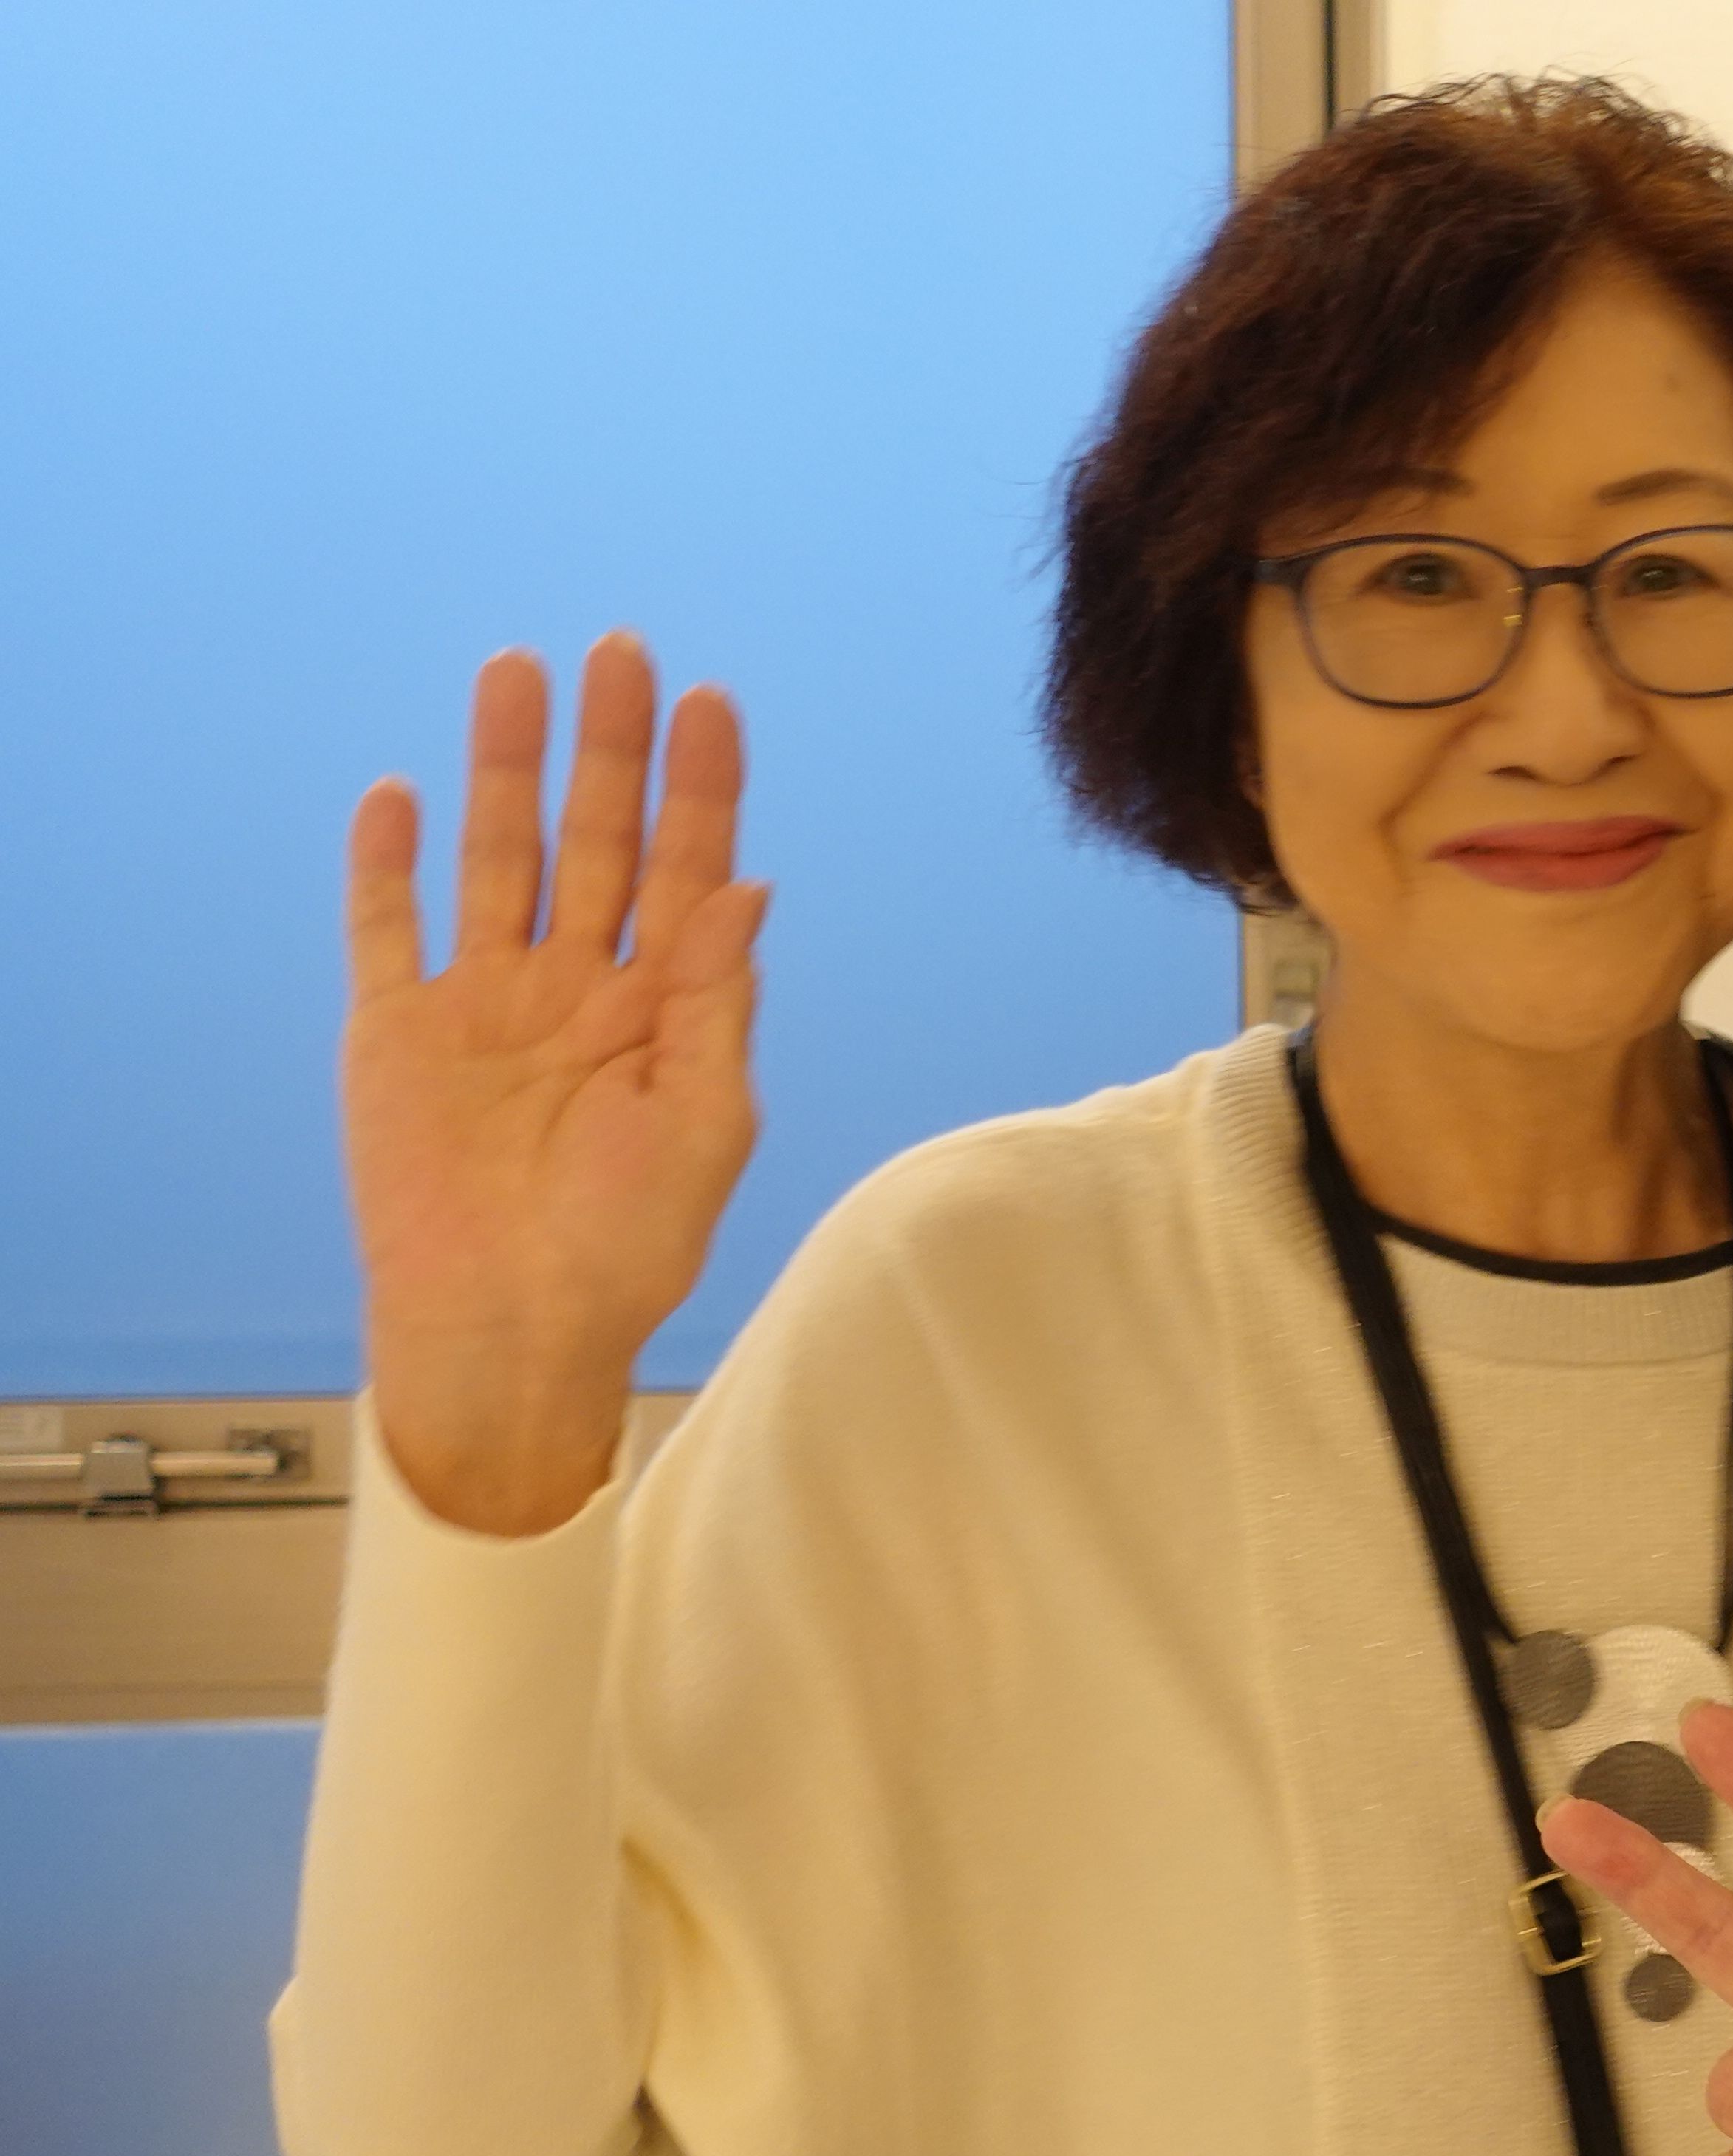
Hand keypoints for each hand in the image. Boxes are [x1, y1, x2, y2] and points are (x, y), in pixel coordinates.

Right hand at [343, 637, 765, 1533]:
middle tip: (619, 653)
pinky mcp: (399, 1031)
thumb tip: (749, 889)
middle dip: (608, 749)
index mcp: (660, 1008)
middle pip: (597, 840)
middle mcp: (574, 986)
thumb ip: (716, 1003)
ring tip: (515, 674)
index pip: (688, 869)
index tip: (709, 703)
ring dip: (503, 770)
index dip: (701, 787)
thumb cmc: (628, 1249)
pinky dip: (388, 864)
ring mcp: (484, 1001)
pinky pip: (388, 929)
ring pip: (497, 856)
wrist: (515, 1330)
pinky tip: (399, 794)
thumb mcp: (704, 1126)